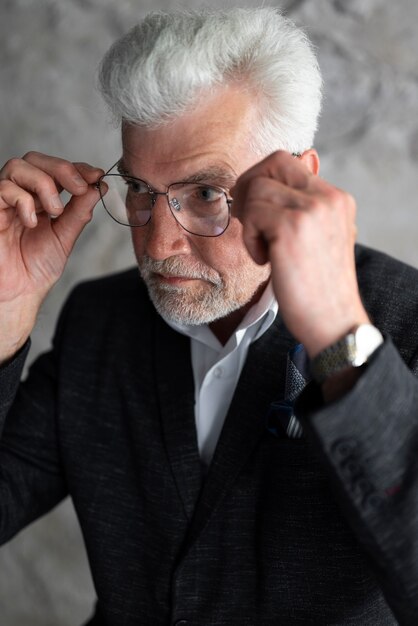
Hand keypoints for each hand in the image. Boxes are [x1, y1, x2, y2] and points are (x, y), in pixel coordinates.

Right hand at [0, 151, 102, 360]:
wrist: (18, 294)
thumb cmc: (36, 269)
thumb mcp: (65, 237)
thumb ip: (79, 212)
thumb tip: (98, 187)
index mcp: (40, 199)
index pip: (56, 170)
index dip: (76, 168)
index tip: (97, 175)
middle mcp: (21, 195)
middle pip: (35, 159)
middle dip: (62, 168)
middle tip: (79, 187)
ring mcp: (3, 201)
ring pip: (17, 166)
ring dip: (44, 183)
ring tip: (55, 210)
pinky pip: (3, 189)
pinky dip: (23, 200)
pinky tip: (33, 222)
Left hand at [231, 150, 369, 357]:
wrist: (333, 322)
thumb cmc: (317, 287)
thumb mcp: (317, 239)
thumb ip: (299, 210)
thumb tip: (261, 184)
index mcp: (336, 198)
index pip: (288, 161)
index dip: (261, 179)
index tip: (252, 207)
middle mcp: (328, 197)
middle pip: (272, 161)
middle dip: (248, 187)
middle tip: (245, 219)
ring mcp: (312, 209)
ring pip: (256, 188)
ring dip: (249, 220)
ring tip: (263, 249)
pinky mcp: (292, 226)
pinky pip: (251, 213)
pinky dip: (249, 238)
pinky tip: (264, 260)